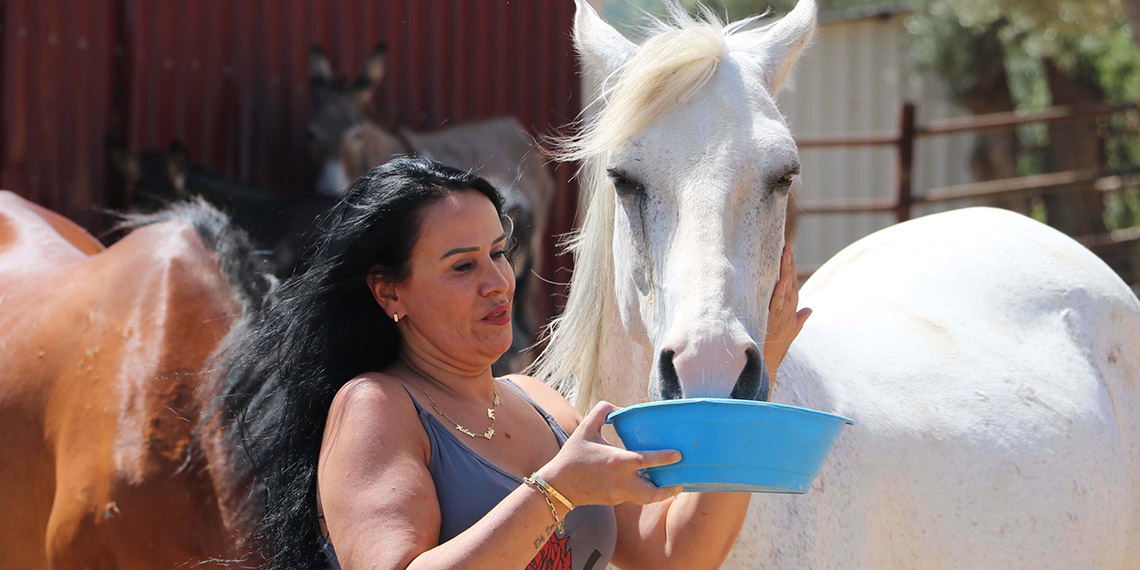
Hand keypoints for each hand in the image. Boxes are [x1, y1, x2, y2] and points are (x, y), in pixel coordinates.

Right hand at [538, 401, 682, 507]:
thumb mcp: (585, 429)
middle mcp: (621, 481)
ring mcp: (618, 494)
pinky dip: (643, 492)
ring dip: (659, 493)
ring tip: (669, 485)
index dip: (664, 458)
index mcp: (617, 461)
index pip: (646, 461)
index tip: (679, 455)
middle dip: (669, 489)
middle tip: (680, 481)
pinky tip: (646, 483)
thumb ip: (602, 413)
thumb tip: (617, 407)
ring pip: (646, 498)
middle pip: (653, 493)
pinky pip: (634, 497)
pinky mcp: (614, 501)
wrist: (558, 486)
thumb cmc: (572, 456)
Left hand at [763, 243, 810, 383]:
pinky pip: (777, 303)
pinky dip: (780, 291)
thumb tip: (810, 310)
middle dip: (790, 263)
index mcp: (791, 312)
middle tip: (788, 245)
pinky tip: (781, 278)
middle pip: (791, 283)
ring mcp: (782, 315)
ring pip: (786, 289)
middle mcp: (789, 312)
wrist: (768, 365)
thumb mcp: (790, 333)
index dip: (792, 269)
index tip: (789, 253)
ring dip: (786, 271)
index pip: (793, 285)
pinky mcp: (773, 320)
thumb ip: (800, 320)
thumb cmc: (776, 349)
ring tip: (785, 253)